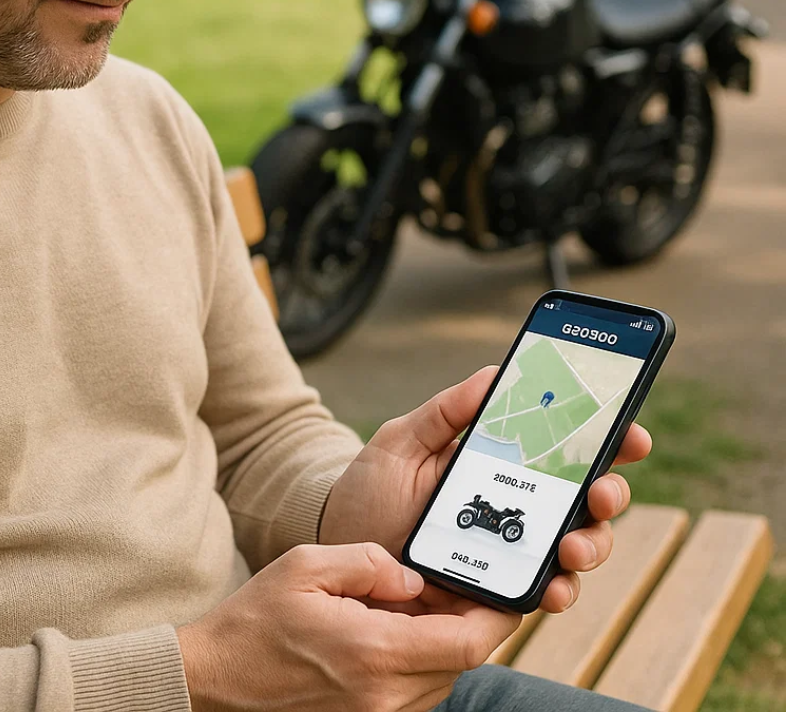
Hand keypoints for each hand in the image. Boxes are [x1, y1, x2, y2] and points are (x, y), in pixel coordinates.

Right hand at [178, 541, 519, 711]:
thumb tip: (412, 577)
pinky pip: (415, 693)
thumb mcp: (306, 567)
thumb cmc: (255, 621)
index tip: (505, 590)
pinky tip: (393, 632)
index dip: (495, 616)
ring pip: (440, 680)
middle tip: (458, 585)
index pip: (465, 644)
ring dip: (443, 643)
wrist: (215, 681)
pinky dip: (418, 661)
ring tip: (418, 605)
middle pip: (459, 664)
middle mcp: (384, 698)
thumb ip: (369, 563)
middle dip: (468, 624)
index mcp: (373, 654)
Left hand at [319, 366, 652, 613]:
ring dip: (592, 544)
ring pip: (578, 547)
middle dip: (610, 493)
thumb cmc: (369, 490)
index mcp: (500, 463)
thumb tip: (494, 373)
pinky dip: (559, 590)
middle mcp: (516, 506)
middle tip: (601, 491)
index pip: (565, 449)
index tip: (628, 432)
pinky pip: (544, 592)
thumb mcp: (401, 441)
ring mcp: (512, 549)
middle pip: (587, 499)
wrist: (336, 548)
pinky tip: (554, 585)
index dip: (606, 440)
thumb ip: (445, 411)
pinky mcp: (499, 591)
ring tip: (572, 544)